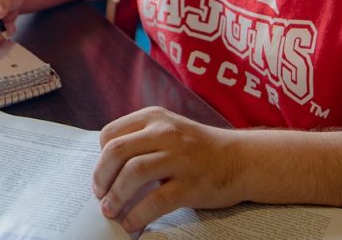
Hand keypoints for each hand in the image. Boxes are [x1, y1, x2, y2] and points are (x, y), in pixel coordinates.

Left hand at [92, 107, 242, 231]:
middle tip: (99, 195)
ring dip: (116, 196)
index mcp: (155, 117)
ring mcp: (180, 157)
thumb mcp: (168, 129)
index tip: (102, 175)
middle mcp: (165, 132)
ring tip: (110, 211)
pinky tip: (131, 223)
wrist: (241, 159)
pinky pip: (156, 200)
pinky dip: (138, 214)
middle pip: (117, 151)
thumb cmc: (198, 149)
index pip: (111, 133)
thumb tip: (107, 171)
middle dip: (101, 177)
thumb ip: (141, 140)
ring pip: (134, 173)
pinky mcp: (191, 183)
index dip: (100, 157)